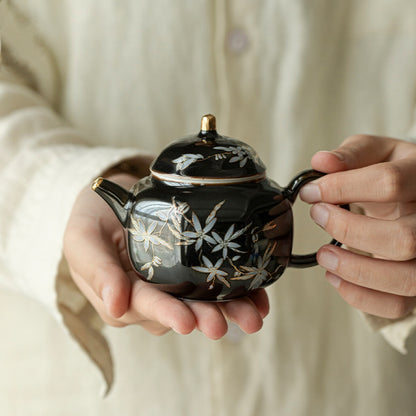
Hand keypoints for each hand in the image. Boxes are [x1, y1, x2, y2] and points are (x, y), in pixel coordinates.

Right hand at [63, 173, 268, 337]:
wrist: (113, 201)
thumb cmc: (94, 218)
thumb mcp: (83, 238)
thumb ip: (95, 269)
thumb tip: (115, 304)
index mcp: (123, 295)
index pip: (145, 307)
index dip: (165, 314)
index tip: (185, 321)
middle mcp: (151, 296)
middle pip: (180, 311)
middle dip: (203, 318)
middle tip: (222, 324)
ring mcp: (174, 286)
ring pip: (202, 303)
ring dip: (228, 311)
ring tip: (251, 316)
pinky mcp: (192, 272)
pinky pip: (216, 287)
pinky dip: (240, 293)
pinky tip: (259, 298)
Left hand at [300, 135, 415, 318]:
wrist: (414, 198)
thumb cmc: (392, 174)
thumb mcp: (376, 153)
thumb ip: (350, 155)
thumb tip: (321, 162)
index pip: (389, 183)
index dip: (340, 187)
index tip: (310, 192)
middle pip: (404, 238)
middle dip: (348, 229)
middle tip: (318, 216)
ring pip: (406, 277)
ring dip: (353, 269)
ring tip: (323, 255)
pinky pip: (397, 303)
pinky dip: (360, 296)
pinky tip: (334, 277)